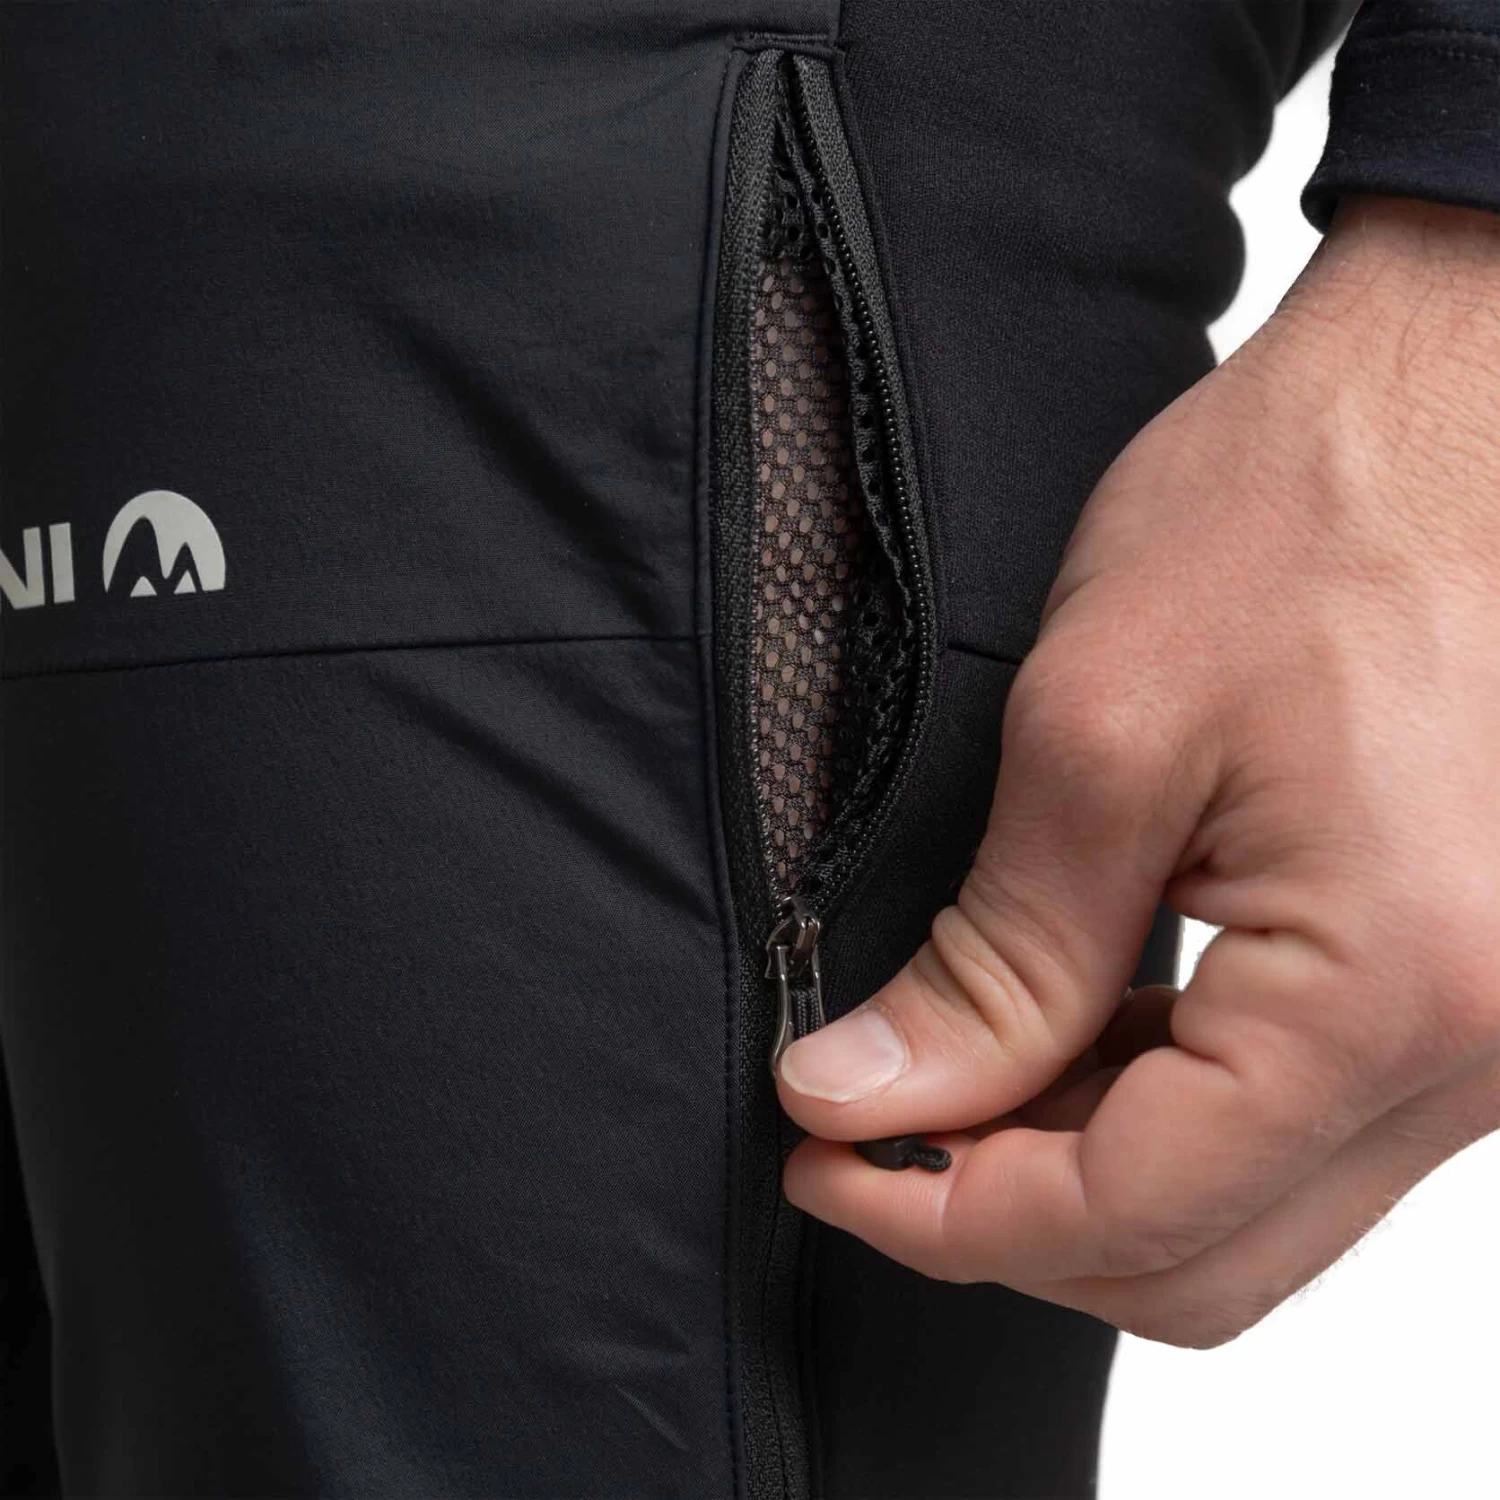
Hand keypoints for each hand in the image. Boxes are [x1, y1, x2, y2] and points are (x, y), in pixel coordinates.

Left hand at [774, 194, 1499, 1346]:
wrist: (1464, 399)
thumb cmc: (1307, 511)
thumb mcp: (1101, 733)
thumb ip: (994, 962)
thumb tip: (863, 1098)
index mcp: (1391, 996)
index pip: (1132, 1215)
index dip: (946, 1217)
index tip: (821, 1157)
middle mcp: (1477, 1053)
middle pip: (1203, 1256)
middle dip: (1009, 1215)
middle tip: (867, 1124)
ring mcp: (1491, 1031)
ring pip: (1252, 1205)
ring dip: (1086, 1164)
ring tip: (953, 1063)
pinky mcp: (1472, 987)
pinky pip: (1303, 1122)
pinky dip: (1171, 1106)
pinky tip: (1073, 1026)